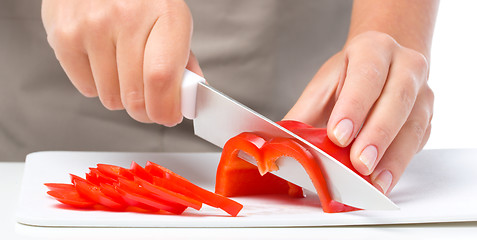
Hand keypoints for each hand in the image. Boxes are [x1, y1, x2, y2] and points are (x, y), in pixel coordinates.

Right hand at [41, 0, 201, 125]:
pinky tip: (102, 61)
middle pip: (135, 96)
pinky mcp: (64, 36)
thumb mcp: (170, 20)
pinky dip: (97, 85)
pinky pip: (86, 88)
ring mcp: (91, 26)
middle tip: (148, 102)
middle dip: (145, 110)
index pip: (161, 78)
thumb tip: (188, 99)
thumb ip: (183, 60)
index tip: (168, 116)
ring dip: (120, 95)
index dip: (165, 109)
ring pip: (110, 98)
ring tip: (122, 69)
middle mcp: (127, 17)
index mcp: (165, 14)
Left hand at [285, 31, 433, 193]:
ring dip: (393, 157)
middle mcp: (405, 65)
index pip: (366, 76)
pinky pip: (418, 142)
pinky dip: (400, 164)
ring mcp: (422, 92)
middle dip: (376, 135)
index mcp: (373, 49)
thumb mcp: (323, 87)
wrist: (384, 65)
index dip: (353, 106)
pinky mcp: (427, 117)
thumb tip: (278, 143)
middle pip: (396, 100)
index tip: (338, 135)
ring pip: (413, 124)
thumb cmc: (348, 76)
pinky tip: (384, 180)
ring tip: (373, 180)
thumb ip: (302, 114)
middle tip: (358, 163)